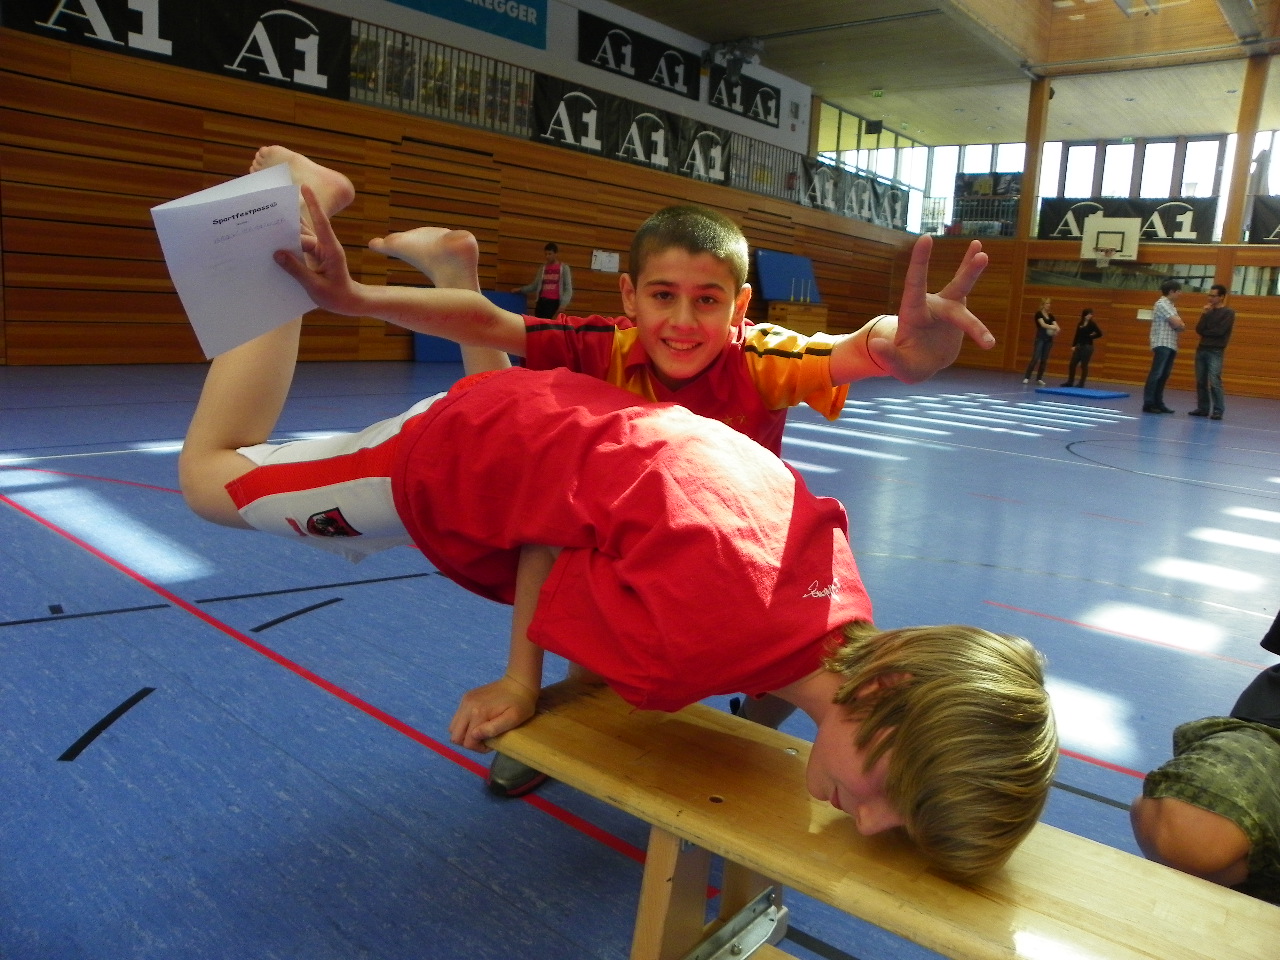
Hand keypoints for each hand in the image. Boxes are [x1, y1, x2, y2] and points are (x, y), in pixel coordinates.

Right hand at [273, 185, 364, 316]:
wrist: (348, 303)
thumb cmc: (336, 296)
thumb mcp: (315, 285)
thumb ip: (296, 270)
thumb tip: (277, 253)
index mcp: (330, 249)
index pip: (321, 222)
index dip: (313, 204)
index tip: (305, 187)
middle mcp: (325, 246)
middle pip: (304, 230)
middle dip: (288, 221)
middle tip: (268, 209)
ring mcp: (319, 251)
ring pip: (300, 237)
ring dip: (286, 232)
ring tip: (265, 223)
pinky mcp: (314, 257)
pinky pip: (299, 247)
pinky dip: (288, 245)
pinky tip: (273, 244)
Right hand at [448, 675, 537, 751]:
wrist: (518, 682)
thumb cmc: (521, 704)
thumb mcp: (513, 719)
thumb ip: (493, 728)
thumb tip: (474, 735)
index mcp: (478, 713)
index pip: (467, 742)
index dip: (478, 747)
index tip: (492, 743)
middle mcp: (467, 706)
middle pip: (455, 736)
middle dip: (468, 742)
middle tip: (484, 739)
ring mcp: (465, 700)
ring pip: (453, 727)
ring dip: (465, 733)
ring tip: (481, 731)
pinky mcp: (466, 697)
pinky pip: (457, 717)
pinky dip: (465, 724)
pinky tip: (479, 722)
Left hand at [868, 235, 993, 383]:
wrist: (923, 362)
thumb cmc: (909, 364)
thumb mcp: (898, 366)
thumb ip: (888, 357)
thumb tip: (876, 346)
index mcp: (913, 315)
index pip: (915, 286)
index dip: (920, 263)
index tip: (926, 239)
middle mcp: (931, 306)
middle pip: (949, 287)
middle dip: (964, 272)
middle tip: (980, 253)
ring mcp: (946, 308)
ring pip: (961, 286)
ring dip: (972, 270)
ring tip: (983, 254)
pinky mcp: (958, 312)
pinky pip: (967, 291)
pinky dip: (973, 274)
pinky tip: (982, 253)